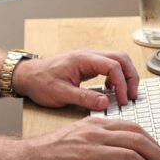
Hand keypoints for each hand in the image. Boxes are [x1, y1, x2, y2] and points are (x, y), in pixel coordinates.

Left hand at [13, 50, 138, 109]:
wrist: (26, 76)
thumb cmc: (40, 82)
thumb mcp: (61, 94)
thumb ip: (84, 98)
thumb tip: (105, 103)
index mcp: (83, 59)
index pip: (113, 66)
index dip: (122, 84)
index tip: (124, 100)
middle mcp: (88, 55)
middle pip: (120, 58)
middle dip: (130, 76)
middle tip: (132, 96)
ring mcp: (88, 59)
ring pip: (117, 60)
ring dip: (125, 76)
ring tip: (126, 94)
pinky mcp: (87, 66)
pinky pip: (109, 66)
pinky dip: (116, 77)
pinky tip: (110, 91)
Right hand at [19, 116, 159, 159]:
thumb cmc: (48, 153)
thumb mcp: (77, 137)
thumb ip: (99, 142)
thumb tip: (123, 157)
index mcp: (94, 124)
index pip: (133, 127)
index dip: (153, 141)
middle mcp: (95, 133)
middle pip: (139, 140)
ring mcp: (91, 149)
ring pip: (133, 156)